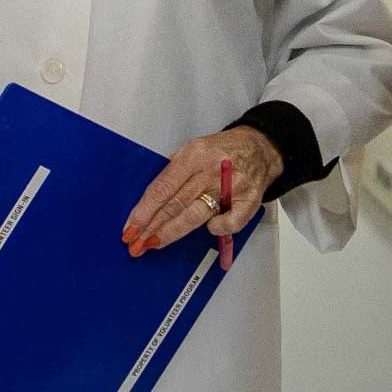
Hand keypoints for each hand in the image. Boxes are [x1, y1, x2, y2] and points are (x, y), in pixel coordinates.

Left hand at [120, 126, 281, 259]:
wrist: (261, 148)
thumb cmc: (224, 150)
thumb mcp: (194, 148)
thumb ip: (174, 170)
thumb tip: (151, 199)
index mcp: (195, 154)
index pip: (162, 188)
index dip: (144, 210)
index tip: (130, 227)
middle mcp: (211, 171)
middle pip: (175, 205)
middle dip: (152, 227)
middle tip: (135, 243)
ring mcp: (230, 188)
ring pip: (194, 217)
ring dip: (171, 233)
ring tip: (153, 243)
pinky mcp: (248, 202)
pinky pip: (227, 224)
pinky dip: (214, 230)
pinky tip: (207, 230)